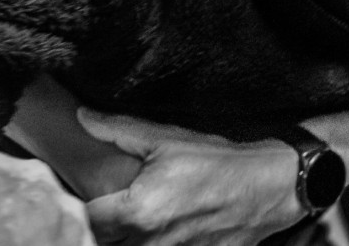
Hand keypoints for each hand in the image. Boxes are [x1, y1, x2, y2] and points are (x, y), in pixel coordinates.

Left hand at [78, 110, 303, 245]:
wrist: (271, 186)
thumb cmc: (220, 162)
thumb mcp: (168, 139)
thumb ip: (119, 130)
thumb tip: (83, 116)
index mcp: (138, 211)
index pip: (84, 222)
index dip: (77, 212)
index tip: (80, 200)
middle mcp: (149, 243)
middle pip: (100, 244)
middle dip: (97, 230)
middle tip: (102, 212)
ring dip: (123, 240)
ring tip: (128, 224)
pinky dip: (151, 244)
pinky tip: (158, 232)